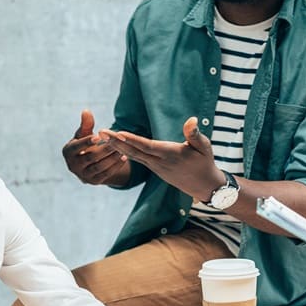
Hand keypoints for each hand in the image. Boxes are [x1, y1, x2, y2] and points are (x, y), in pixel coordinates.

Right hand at [62, 109, 131, 186]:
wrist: (87, 162)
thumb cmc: (85, 143)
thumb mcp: (84, 133)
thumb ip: (86, 124)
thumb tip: (86, 111)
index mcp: (68, 152)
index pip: (77, 147)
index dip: (87, 142)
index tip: (99, 136)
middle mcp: (72, 166)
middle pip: (90, 157)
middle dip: (105, 149)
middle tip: (117, 141)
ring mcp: (83, 175)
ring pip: (99, 167)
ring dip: (112, 158)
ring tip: (123, 149)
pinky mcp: (93, 181)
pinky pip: (105, 175)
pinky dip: (115, 166)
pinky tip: (125, 158)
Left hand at [101, 117, 223, 202]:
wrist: (204, 186)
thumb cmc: (205, 163)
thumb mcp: (205, 147)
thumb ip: (194, 134)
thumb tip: (192, 119)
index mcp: (170, 155)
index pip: (147, 146)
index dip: (131, 140)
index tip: (117, 133)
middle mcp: (159, 162)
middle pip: (134, 151)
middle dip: (116, 142)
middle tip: (100, 133)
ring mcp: (156, 167)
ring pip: (133, 156)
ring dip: (117, 147)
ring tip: (102, 137)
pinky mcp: (155, 169)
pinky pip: (137, 160)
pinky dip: (125, 152)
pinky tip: (114, 146)